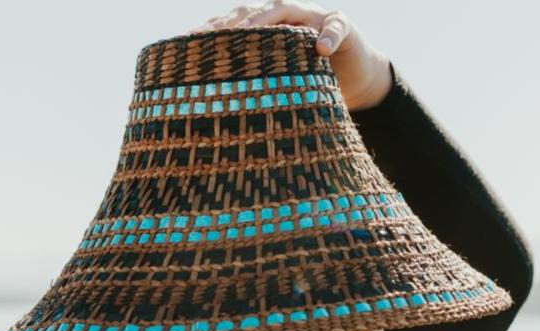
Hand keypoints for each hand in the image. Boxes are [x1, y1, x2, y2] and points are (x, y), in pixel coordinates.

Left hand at [186, 3, 392, 110]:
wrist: (356, 80)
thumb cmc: (310, 86)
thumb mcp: (277, 89)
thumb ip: (253, 90)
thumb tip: (211, 112)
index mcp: (266, 31)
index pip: (232, 26)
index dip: (208, 33)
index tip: (183, 46)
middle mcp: (286, 17)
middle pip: (252, 13)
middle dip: (228, 24)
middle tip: (206, 38)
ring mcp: (314, 18)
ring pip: (287, 10)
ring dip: (266, 21)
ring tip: (247, 32)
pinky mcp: (343, 27)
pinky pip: (336, 27)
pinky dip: (328, 36)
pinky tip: (321, 48)